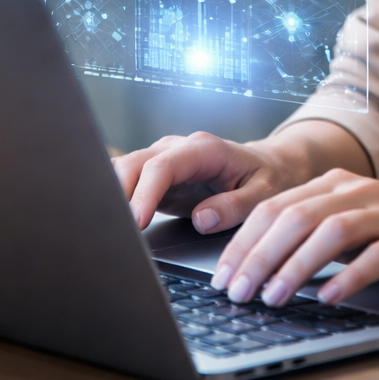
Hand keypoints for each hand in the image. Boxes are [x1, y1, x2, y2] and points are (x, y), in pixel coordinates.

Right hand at [113, 131, 288, 231]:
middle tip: (115, 230)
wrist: (272, 165)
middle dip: (118, 194)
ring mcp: (166, 159)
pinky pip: (129, 180)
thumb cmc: (270, 177)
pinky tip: (112, 219)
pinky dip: (116, 197)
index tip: (137, 223)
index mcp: (205, 149)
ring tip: (107, 227)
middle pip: (134, 163)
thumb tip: (202, 219)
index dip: (144, 194)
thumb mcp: (265, 193)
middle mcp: (180, 149)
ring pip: (125, 169)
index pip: (163, 166)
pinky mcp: (158, 176)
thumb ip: (236, 206)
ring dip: (112, 194)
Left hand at [209, 169, 378, 305]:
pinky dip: (349, 276)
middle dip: (259, 256)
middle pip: (297, 217)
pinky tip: (329, 297)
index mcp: (336, 184)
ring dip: (296, 267)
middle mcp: (359, 191)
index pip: (276, 207)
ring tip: (273, 298)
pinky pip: (378, 255)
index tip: (221, 277)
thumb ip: (313, 235)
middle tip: (236, 293)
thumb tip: (257, 267)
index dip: (243, 242)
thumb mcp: (354, 226)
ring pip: (332, 232)